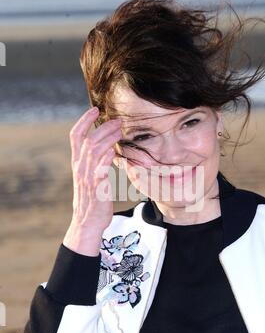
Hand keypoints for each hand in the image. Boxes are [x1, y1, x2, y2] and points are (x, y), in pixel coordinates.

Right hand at [63, 107, 121, 255]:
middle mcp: (80, 168)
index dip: (83, 120)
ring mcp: (87, 177)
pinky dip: (107, 157)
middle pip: (88, 139)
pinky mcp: (97, 188)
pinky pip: (100, 168)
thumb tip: (107, 149)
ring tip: (120, 131)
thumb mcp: (90, 178)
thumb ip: (95, 163)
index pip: (75, 136)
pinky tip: (116, 150)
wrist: (86, 223)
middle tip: (117, 121)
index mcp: (77, 164)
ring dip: (108, 138)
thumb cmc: (91, 200)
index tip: (95, 109)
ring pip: (94, 150)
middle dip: (102, 127)